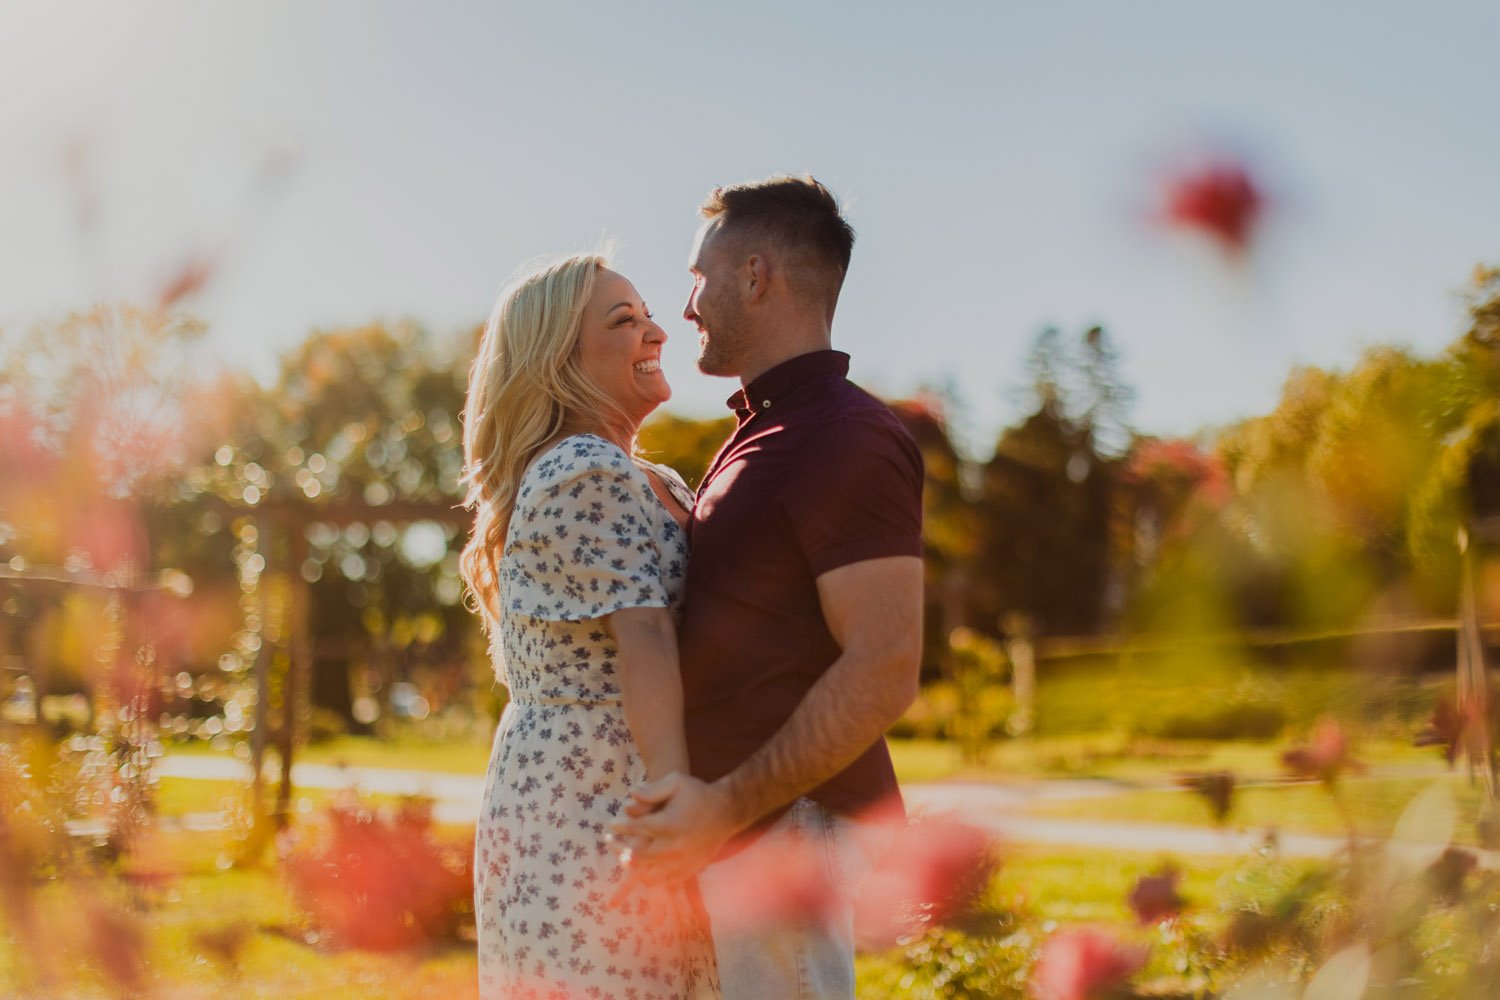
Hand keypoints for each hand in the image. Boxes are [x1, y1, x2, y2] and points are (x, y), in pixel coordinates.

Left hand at [609, 772, 740, 886]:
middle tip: (609, 841)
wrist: (727, 811)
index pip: (637, 828)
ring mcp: (683, 861)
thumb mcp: (676, 781)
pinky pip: (666, 882)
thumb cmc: (698, 793)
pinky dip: (653, 878)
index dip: (621, 826)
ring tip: (624, 857)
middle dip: (620, 848)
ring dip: (634, 867)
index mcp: (670, 824)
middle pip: (639, 856)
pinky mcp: (690, 869)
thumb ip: (652, 790)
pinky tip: (645, 869)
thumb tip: (629, 798)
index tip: (611, 824)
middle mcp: (675, 846)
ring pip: (650, 874)